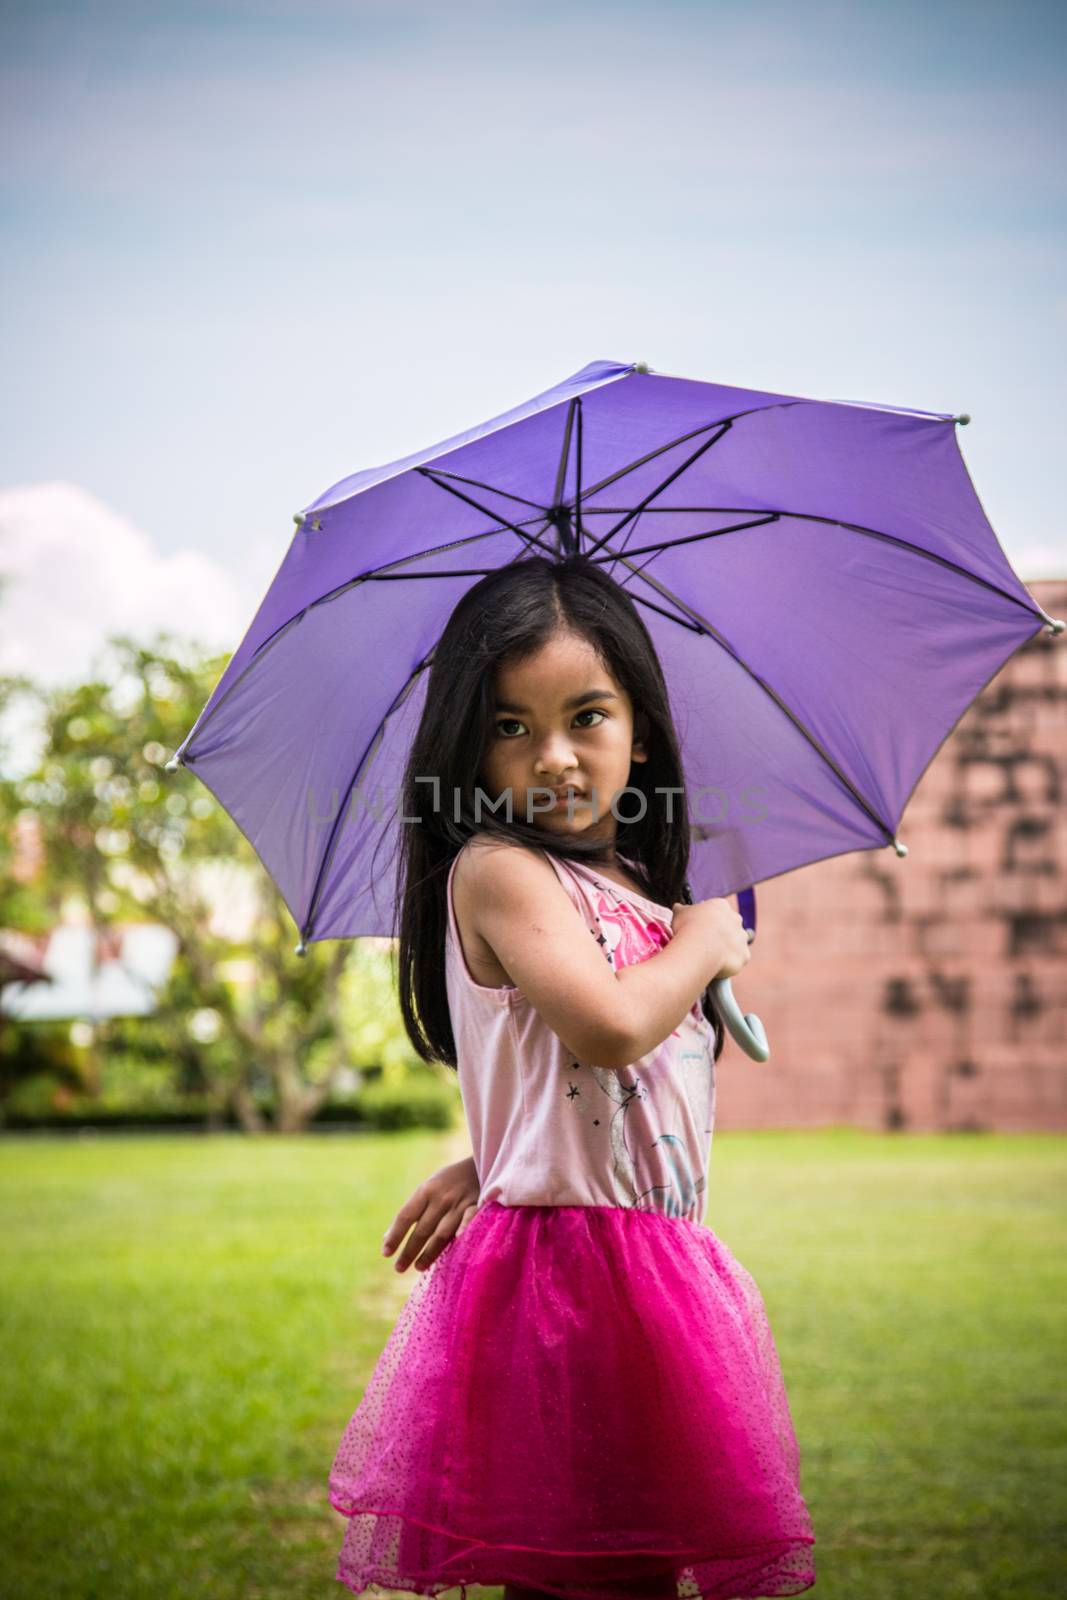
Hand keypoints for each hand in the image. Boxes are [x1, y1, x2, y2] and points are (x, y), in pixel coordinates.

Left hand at [380, 1155, 480, 1273]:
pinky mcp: (477, 1207)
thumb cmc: (450, 1181)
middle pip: (422, 1229)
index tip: (386, 1253)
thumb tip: (388, 1237)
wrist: (481, 1164)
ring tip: (418, 1267)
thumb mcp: (428, 1189)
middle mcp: (441, 1197)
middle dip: (409, 1251)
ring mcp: (459, 1203)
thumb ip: (412, 1210)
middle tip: (399, 1268)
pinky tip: (456, 1244)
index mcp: (426, 1190)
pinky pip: (468, 1223)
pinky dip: (462, 1232)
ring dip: (429, 1253)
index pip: (405, 1216)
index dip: (395, 1235)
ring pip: (441, 1233)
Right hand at [672, 896, 751, 981]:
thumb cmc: (687, 927)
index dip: (707, 922)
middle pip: (730, 926)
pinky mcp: (744, 955)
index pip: (717, 912)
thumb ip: (682, 910)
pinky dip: (729, 963)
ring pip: (736, 944)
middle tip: (705, 944)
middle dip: (721, 934)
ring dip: (726, 949)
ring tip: (710, 957)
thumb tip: (678, 908)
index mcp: (721, 906)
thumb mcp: (679, 913)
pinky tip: (717, 966)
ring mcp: (742, 938)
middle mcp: (736, 919)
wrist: (699, 947)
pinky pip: (737, 960)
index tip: (699, 930)